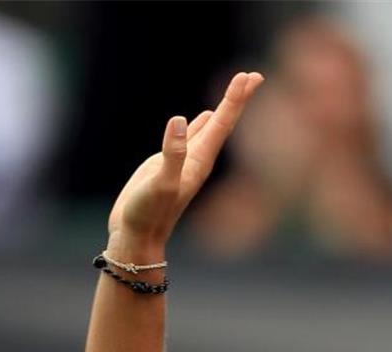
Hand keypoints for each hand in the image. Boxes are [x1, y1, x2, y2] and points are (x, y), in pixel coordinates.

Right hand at [107, 72, 264, 251]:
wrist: (137, 236)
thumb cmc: (148, 214)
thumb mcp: (160, 183)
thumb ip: (172, 154)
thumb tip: (178, 121)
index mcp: (200, 161)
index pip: (222, 124)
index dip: (235, 99)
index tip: (248, 76)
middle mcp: (199, 159)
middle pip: (223, 122)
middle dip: (238, 99)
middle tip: (254, 75)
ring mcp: (186, 161)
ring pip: (211, 128)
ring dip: (225, 108)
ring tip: (238, 89)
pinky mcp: (171, 163)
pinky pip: (193, 137)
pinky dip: (203, 123)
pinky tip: (207, 116)